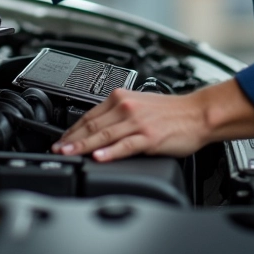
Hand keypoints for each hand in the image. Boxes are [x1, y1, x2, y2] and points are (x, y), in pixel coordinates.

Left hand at [51, 88, 211, 161]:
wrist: (197, 114)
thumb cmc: (172, 112)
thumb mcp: (140, 105)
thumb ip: (118, 114)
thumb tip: (97, 129)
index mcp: (122, 98)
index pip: (89, 114)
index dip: (72, 129)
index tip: (61, 139)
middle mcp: (127, 107)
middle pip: (92, 125)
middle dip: (71, 139)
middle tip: (57, 149)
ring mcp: (137, 122)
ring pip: (104, 135)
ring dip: (82, 145)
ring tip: (69, 153)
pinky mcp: (149, 137)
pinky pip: (125, 145)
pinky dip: (110, 151)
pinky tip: (98, 156)